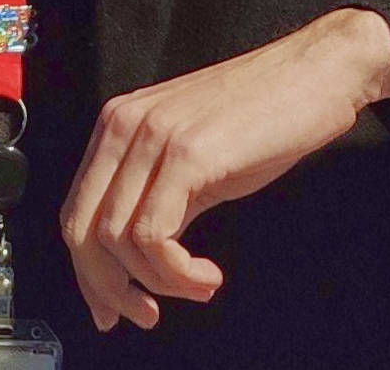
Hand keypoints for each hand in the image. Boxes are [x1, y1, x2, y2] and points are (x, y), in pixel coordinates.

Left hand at [58, 7, 389, 331]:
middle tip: (146, 315)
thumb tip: (135, 266)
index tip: (112, 311)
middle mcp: (123, 124)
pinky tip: (209, 275)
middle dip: (109, 289)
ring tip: (200, 285)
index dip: (88, 273)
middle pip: (81, 229)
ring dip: (158, 284)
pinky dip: (177, 274)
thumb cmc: (261, 118)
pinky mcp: (186, 152)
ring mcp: (152, 135)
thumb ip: (157, 202)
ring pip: (115, 239)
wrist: (314, 74)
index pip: (76, 211)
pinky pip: (153, 235)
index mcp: (118, 124)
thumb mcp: (193, 163)